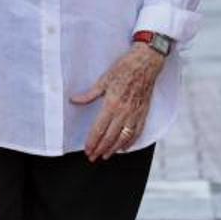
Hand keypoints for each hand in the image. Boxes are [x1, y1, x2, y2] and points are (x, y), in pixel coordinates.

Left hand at [71, 43, 164, 161]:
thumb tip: (74, 100)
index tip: (87, 149)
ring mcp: (135, 113)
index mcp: (112, 104)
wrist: (146, 62)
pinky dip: (131, 142)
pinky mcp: (143, 112)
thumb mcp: (104, 79)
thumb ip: (89, 94)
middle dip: (100, 149)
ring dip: (114, 149)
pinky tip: (124, 147)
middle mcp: (124, 112)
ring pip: (124, 138)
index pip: (99, 129)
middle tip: (93, 157)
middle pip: (110, 137)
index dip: (92, 142)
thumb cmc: (125, 68)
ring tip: (106, 155)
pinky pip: (137, 132)